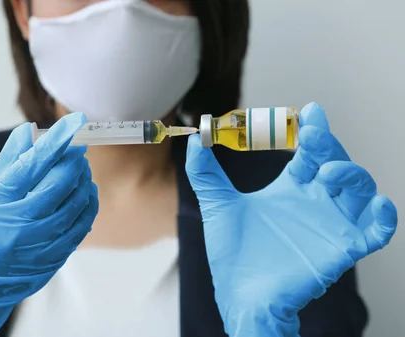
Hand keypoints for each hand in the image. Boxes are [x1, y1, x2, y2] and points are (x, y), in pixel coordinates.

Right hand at [0, 112, 97, 335]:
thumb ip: (9, 160)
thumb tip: (30, 130)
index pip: (32, 164)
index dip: (58, 140)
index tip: (76, 120)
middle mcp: (17, 224)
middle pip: (59, 183)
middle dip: (73, 160)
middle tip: (75, 150)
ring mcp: (37, 245)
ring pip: (75, 205)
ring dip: (83, 181)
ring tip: (79, 171)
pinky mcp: (52, 259)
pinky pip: (80, 228)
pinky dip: (87, 206)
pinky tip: (84, 195)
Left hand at [185, 103, 397, 336]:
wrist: (240, 296)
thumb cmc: (233, 254)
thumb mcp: (217, 205)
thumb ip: (205, 173)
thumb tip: (195, 137)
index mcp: (292, 188)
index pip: (310, 152)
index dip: (312, 130)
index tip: (309, 111)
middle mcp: (316, 202)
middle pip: (336, 163)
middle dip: (328, 145)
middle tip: (311, 134)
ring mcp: (331, 225)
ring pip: (360, 190)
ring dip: (351, 175)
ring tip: (328, 171)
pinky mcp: (342, 250)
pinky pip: (375, 232)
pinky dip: (383, 218)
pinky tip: (377, 204)